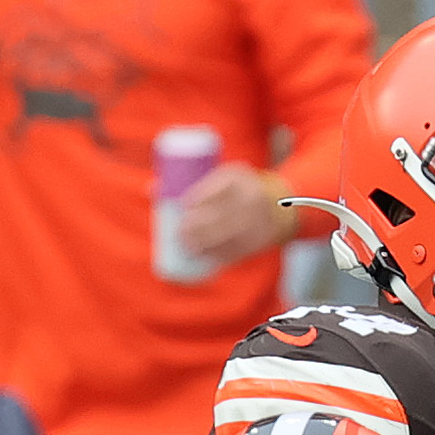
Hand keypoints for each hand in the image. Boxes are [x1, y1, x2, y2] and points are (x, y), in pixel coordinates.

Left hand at [176, 163, 294, 265]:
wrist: (282, 207)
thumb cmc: (239, 191)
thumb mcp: (225, 180)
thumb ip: (195, 185)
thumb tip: (151, 190)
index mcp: (239, 177)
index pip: (215, 188)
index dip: (197, 200)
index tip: (183, 208)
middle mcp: (251, 197)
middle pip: (219, 213)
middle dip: (196, 226)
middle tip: (180, 233)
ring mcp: (258, 220)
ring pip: (227, 234)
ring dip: (205, 243)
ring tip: (188, 247)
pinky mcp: (261, 239)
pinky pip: (238, 249)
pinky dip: (219, 255)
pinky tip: (206, 257)